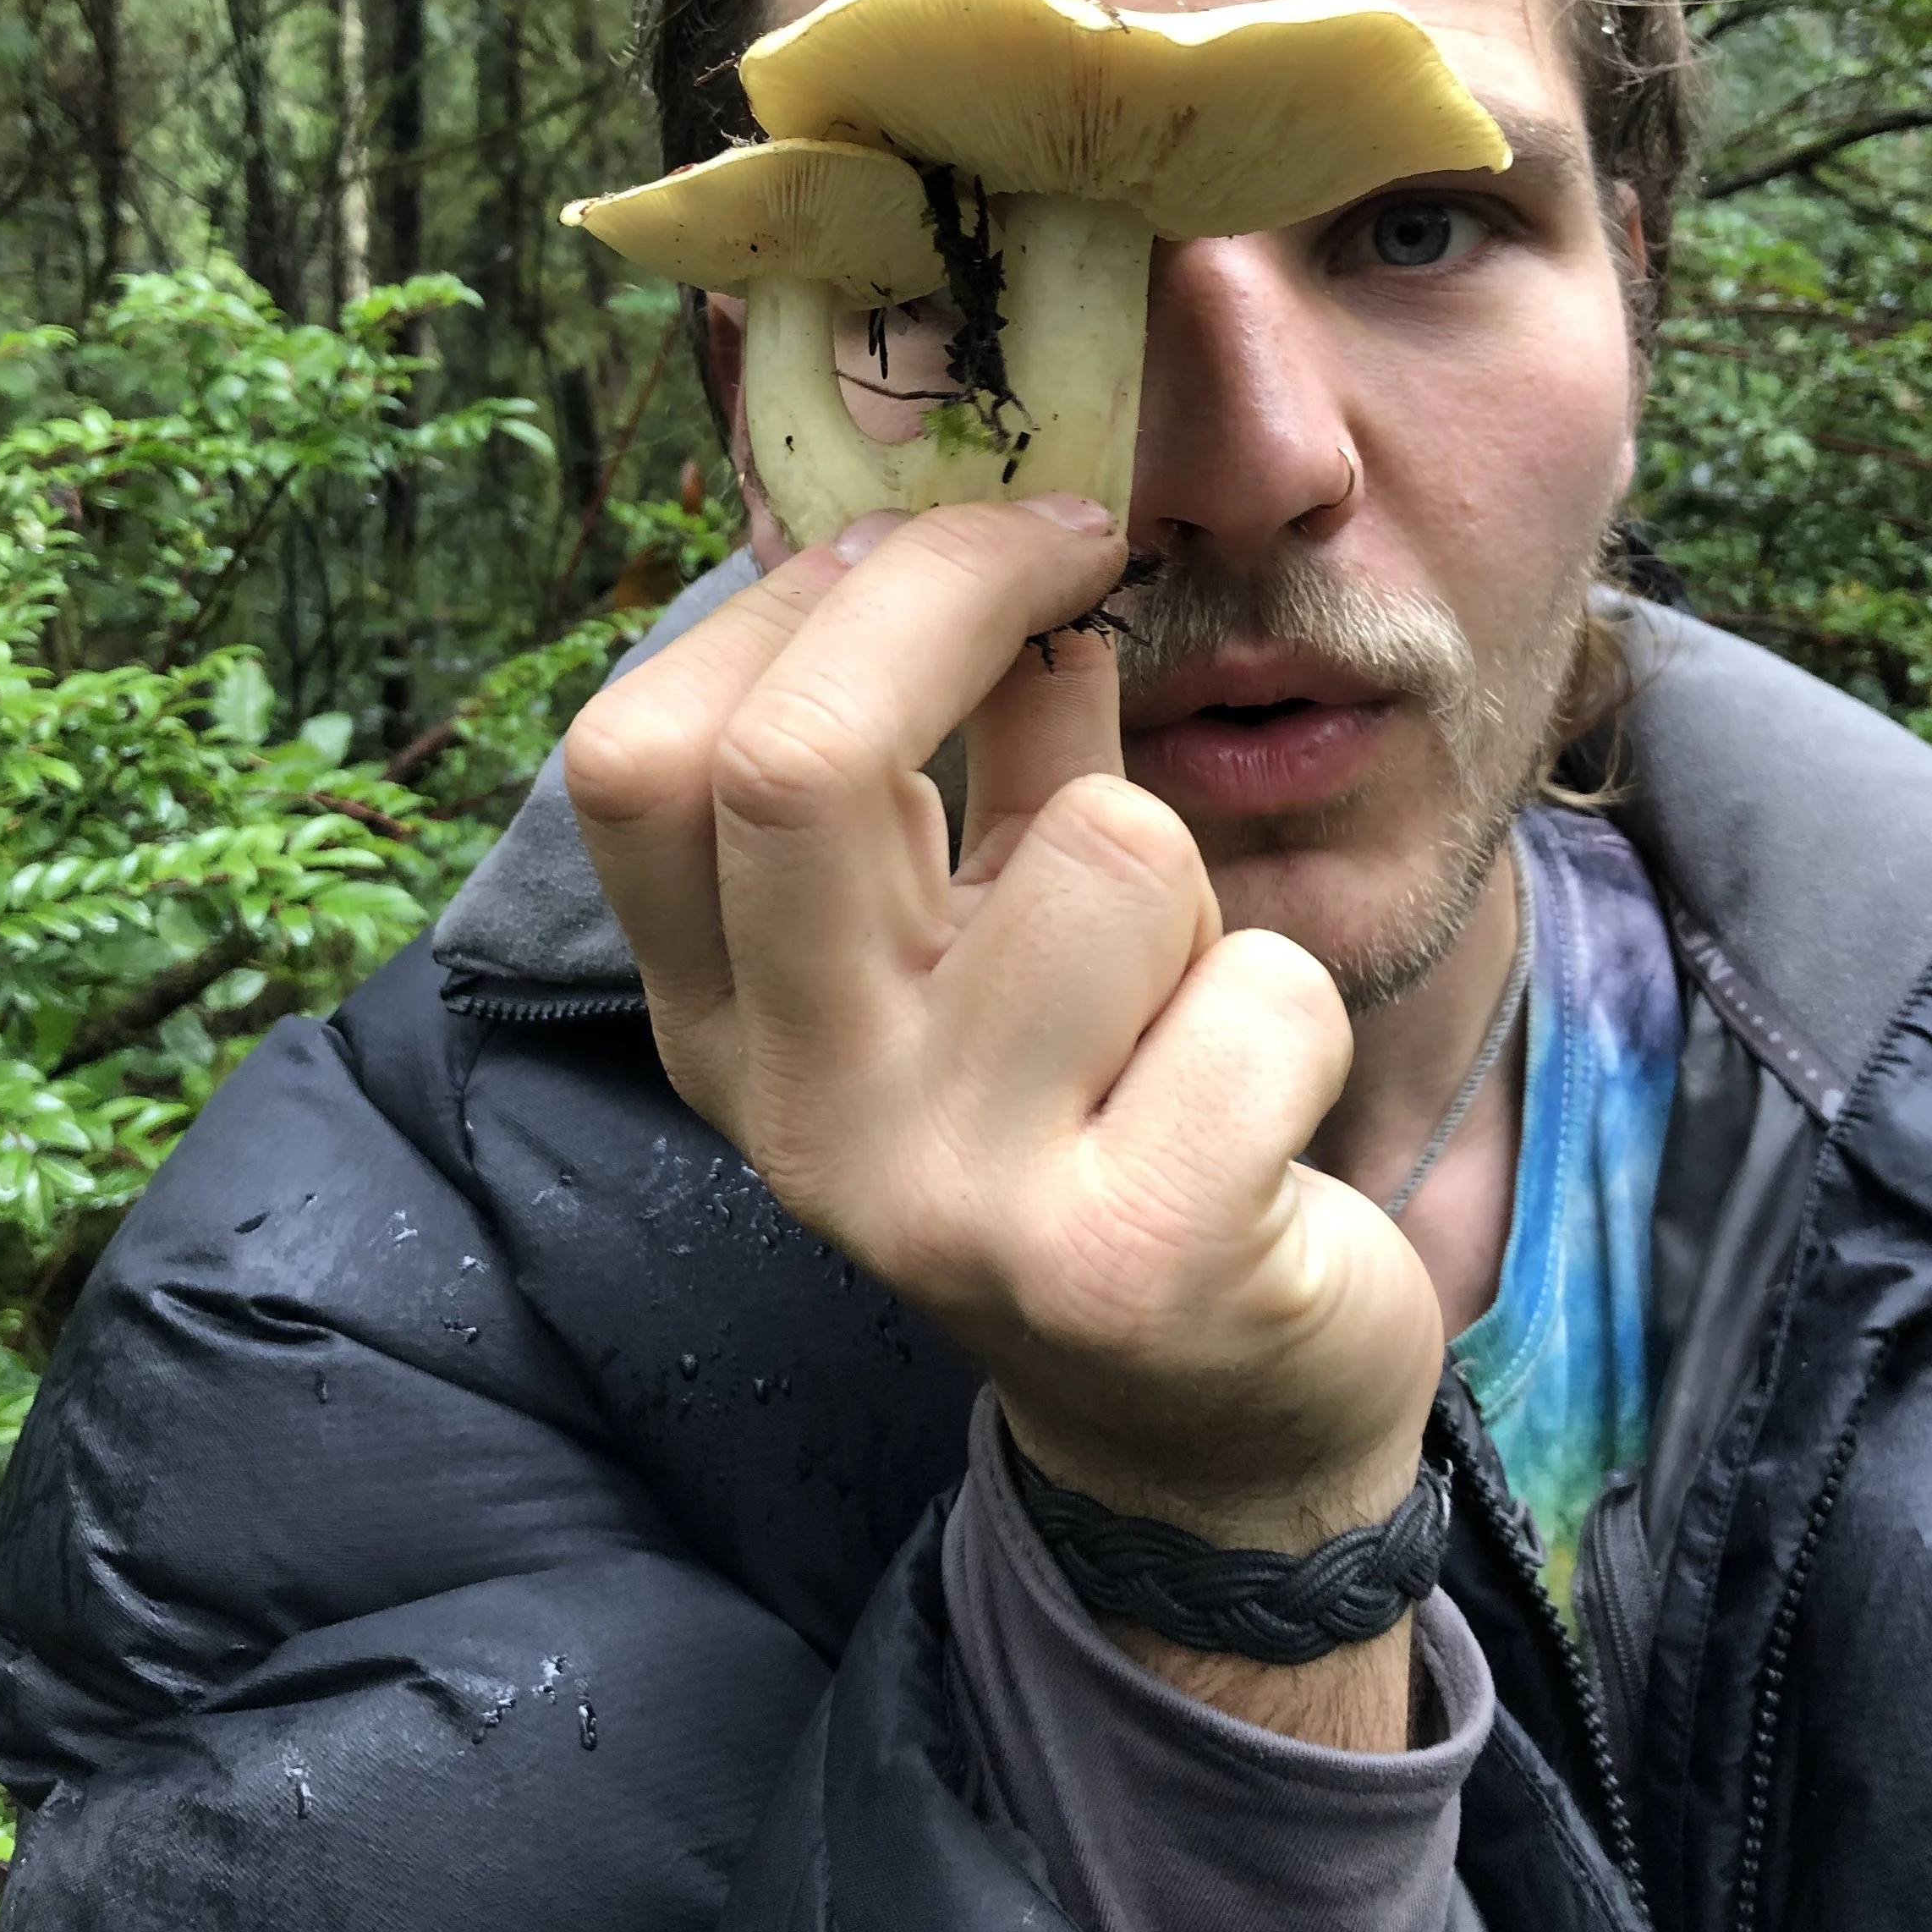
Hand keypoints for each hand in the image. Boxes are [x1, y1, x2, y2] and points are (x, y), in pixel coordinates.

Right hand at [563, 498, 1443, 1559]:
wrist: (1206, 1416)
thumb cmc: (1098, 1108)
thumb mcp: (989, 927)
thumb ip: (973, 743)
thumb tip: (989, 514)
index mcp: (727, 1020)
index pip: (642, 759)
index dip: (789, 600)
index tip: (928, 526)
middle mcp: (798, 1111)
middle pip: (801, 765)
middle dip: (964, 590)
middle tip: (1079, 541)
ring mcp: (946, 1199)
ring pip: (1107, 845)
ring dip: (1186, 873)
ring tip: (1175, 987)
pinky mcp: (1123, 1259)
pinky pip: (1259, 988)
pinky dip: (1289, 1007)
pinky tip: (1247, 1108)